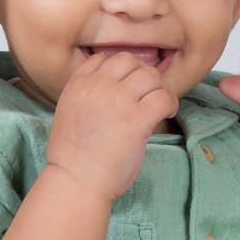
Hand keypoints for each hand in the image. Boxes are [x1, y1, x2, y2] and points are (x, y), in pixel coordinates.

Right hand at [45, 50, 178, 201]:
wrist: (75, 181)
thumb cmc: (72, 157)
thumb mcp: (68, 113)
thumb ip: (86, 96)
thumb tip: (111, 90)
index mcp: (78, 84)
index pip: (104, 59)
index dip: (121, 70)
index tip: (129, 85)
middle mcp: (98, 86)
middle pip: (130, 61)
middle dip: (142, 75)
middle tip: (148, 94)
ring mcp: (118, 101)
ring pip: (150, 76)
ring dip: (159, 88)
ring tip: (160, 105)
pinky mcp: (136, 120)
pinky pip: (163, 97)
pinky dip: (170, 103)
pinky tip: (167, 114)